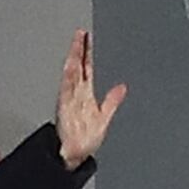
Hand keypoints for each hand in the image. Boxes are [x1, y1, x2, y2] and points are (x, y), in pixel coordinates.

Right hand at [54, 30, 127, 170]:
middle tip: (80, 33)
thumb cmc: (86, 138)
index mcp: (85, 95)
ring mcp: (70, 100)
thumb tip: (123, 87)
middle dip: (78, 49)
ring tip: (76, 44)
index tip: (87, 37)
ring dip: (73, 59)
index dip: (87, 52)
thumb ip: (113, 100)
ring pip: (71, 74)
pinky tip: (70, 68)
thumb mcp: (104, 116)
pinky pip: (66, 91)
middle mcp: (76, 94)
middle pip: (77, 66)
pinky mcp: (65, 109)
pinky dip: (68, 79)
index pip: (86, 68)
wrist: (74, 155)